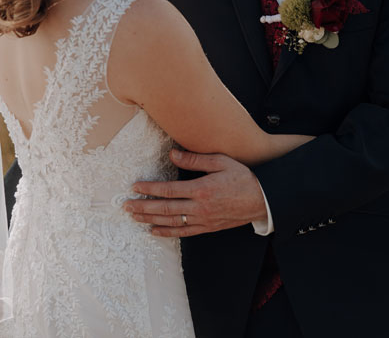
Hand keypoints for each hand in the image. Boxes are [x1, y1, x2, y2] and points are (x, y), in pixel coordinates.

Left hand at [124, 149, 265, 236]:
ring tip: (134, 217)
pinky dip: (167, 233)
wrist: (263, 199)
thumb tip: (172, 155)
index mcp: (201, 189)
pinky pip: (183, 233)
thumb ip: (194, 160)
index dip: (149, 189)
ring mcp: (203, 220)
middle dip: (143, 207)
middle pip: (165, 209)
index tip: (135, 187)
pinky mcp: (208, 228)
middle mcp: (199, 207)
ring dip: (150, 220)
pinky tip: (153, 231)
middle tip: (126, 206)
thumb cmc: (243, 177)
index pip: (168, 190)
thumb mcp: (221, 162)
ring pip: (171, 222)